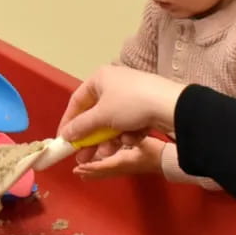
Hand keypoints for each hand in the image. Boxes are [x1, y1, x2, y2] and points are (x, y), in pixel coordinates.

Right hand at [58, 66, 184, 143]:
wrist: (172, 106)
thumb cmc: (130, 104)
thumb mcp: (101, 116)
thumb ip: (80, 127)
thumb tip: (65, 135)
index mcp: (100, 78)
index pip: (77, 102)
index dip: (68, 122)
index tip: (64, 140)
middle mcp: (113, 84)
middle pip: (95, 115)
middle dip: (90, 138)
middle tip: (83, 156)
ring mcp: (131, 96)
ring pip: (112, 123)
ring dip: (108, 140)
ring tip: (108, 153)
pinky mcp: (145, 107)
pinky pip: (128, 123)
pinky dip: (127, 134)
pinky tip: (131, 139)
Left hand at [73, 136, 164, 179]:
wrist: (166, 161)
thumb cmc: (155, 151)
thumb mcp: (143, 142)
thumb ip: (133, 138)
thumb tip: (124, 136)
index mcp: (123, 162)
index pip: (103, 166)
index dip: (90, 167)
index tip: (79, 167)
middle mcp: (121, 168)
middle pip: (101, 172)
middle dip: (88, 172)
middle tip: (76, 171)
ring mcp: (124, 169)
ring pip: (104, 172)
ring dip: (92, 172)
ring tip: (80, 172)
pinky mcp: (126, 168)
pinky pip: (109, 170)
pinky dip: (100, 170)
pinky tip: (95, 167)